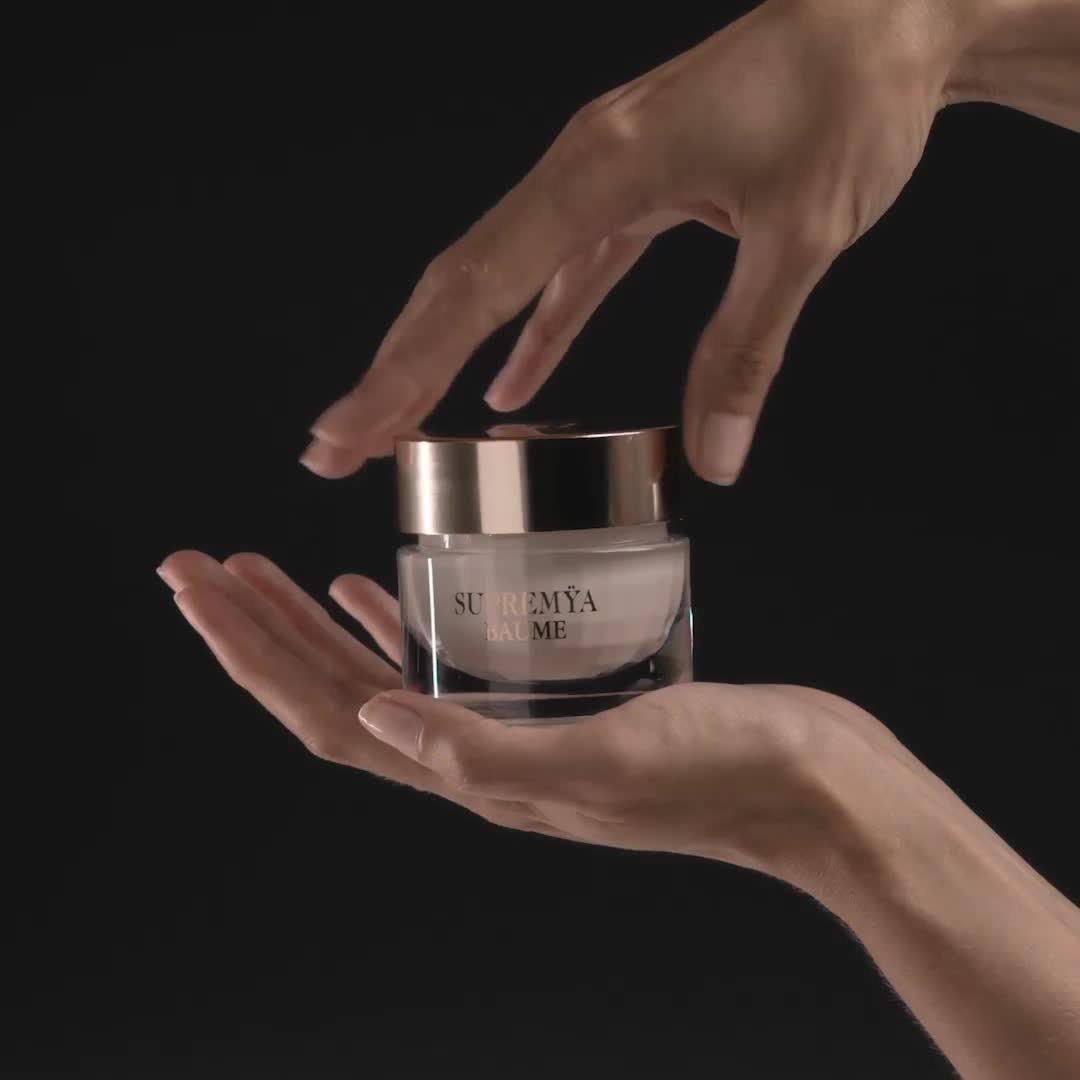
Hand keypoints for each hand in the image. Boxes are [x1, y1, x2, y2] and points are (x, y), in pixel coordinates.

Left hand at [159, 549, 903, 890]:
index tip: (199, 590)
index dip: (252, 656)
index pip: (325, 717)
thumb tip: (373, 721)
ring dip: (310, 623)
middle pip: (333, 692)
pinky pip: (447, 657)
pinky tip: (375, 586)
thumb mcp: (607, 760)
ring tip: (261, 571)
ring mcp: (511, 727)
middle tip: (199, 565)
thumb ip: (489, 752)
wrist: (814, 781)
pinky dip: (397, 621)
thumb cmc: (726, 770)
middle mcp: (476, 758)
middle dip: (256, 630)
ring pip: (378, 671)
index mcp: (474, 777)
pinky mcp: (551, 697)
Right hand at [302, 0, 976, 483]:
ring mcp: (596, 182)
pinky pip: (559, 275)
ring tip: (396, 426)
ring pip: (496, 280)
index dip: (408, 368)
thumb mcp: (805, 232)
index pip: (479, 286)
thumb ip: (748, 347)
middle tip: (338, 447)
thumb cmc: (846, 98)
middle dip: (395, 371)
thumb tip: (715, 457)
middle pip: (459, 283)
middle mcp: (578, 170)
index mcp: (601, 170)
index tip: (353, 427)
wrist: (879, 21)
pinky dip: (531, 334)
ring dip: (443, 355)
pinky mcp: (627, 196)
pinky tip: (513, 387)